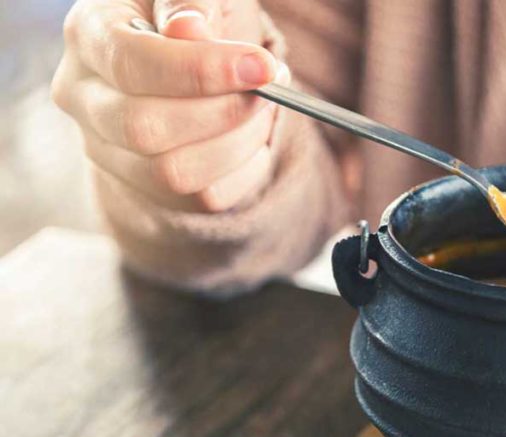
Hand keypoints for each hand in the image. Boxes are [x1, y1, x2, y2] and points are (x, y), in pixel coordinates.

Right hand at [53, 0, 284, 211]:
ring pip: (175, 174)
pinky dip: (245, 169)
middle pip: (145, 129)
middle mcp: (84, 98)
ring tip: (265, 106)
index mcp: (88, 35)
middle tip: (272, 85)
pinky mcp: (146, 187)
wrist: (198, 52)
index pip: (132, 64)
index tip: (262, 66)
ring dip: (240, 143)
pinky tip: (252, 135)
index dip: (202, 70)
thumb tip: (189, 29)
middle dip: (225, 111)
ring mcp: (109, 150)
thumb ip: (189, 0)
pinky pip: (203, 199)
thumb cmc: (194, 11)